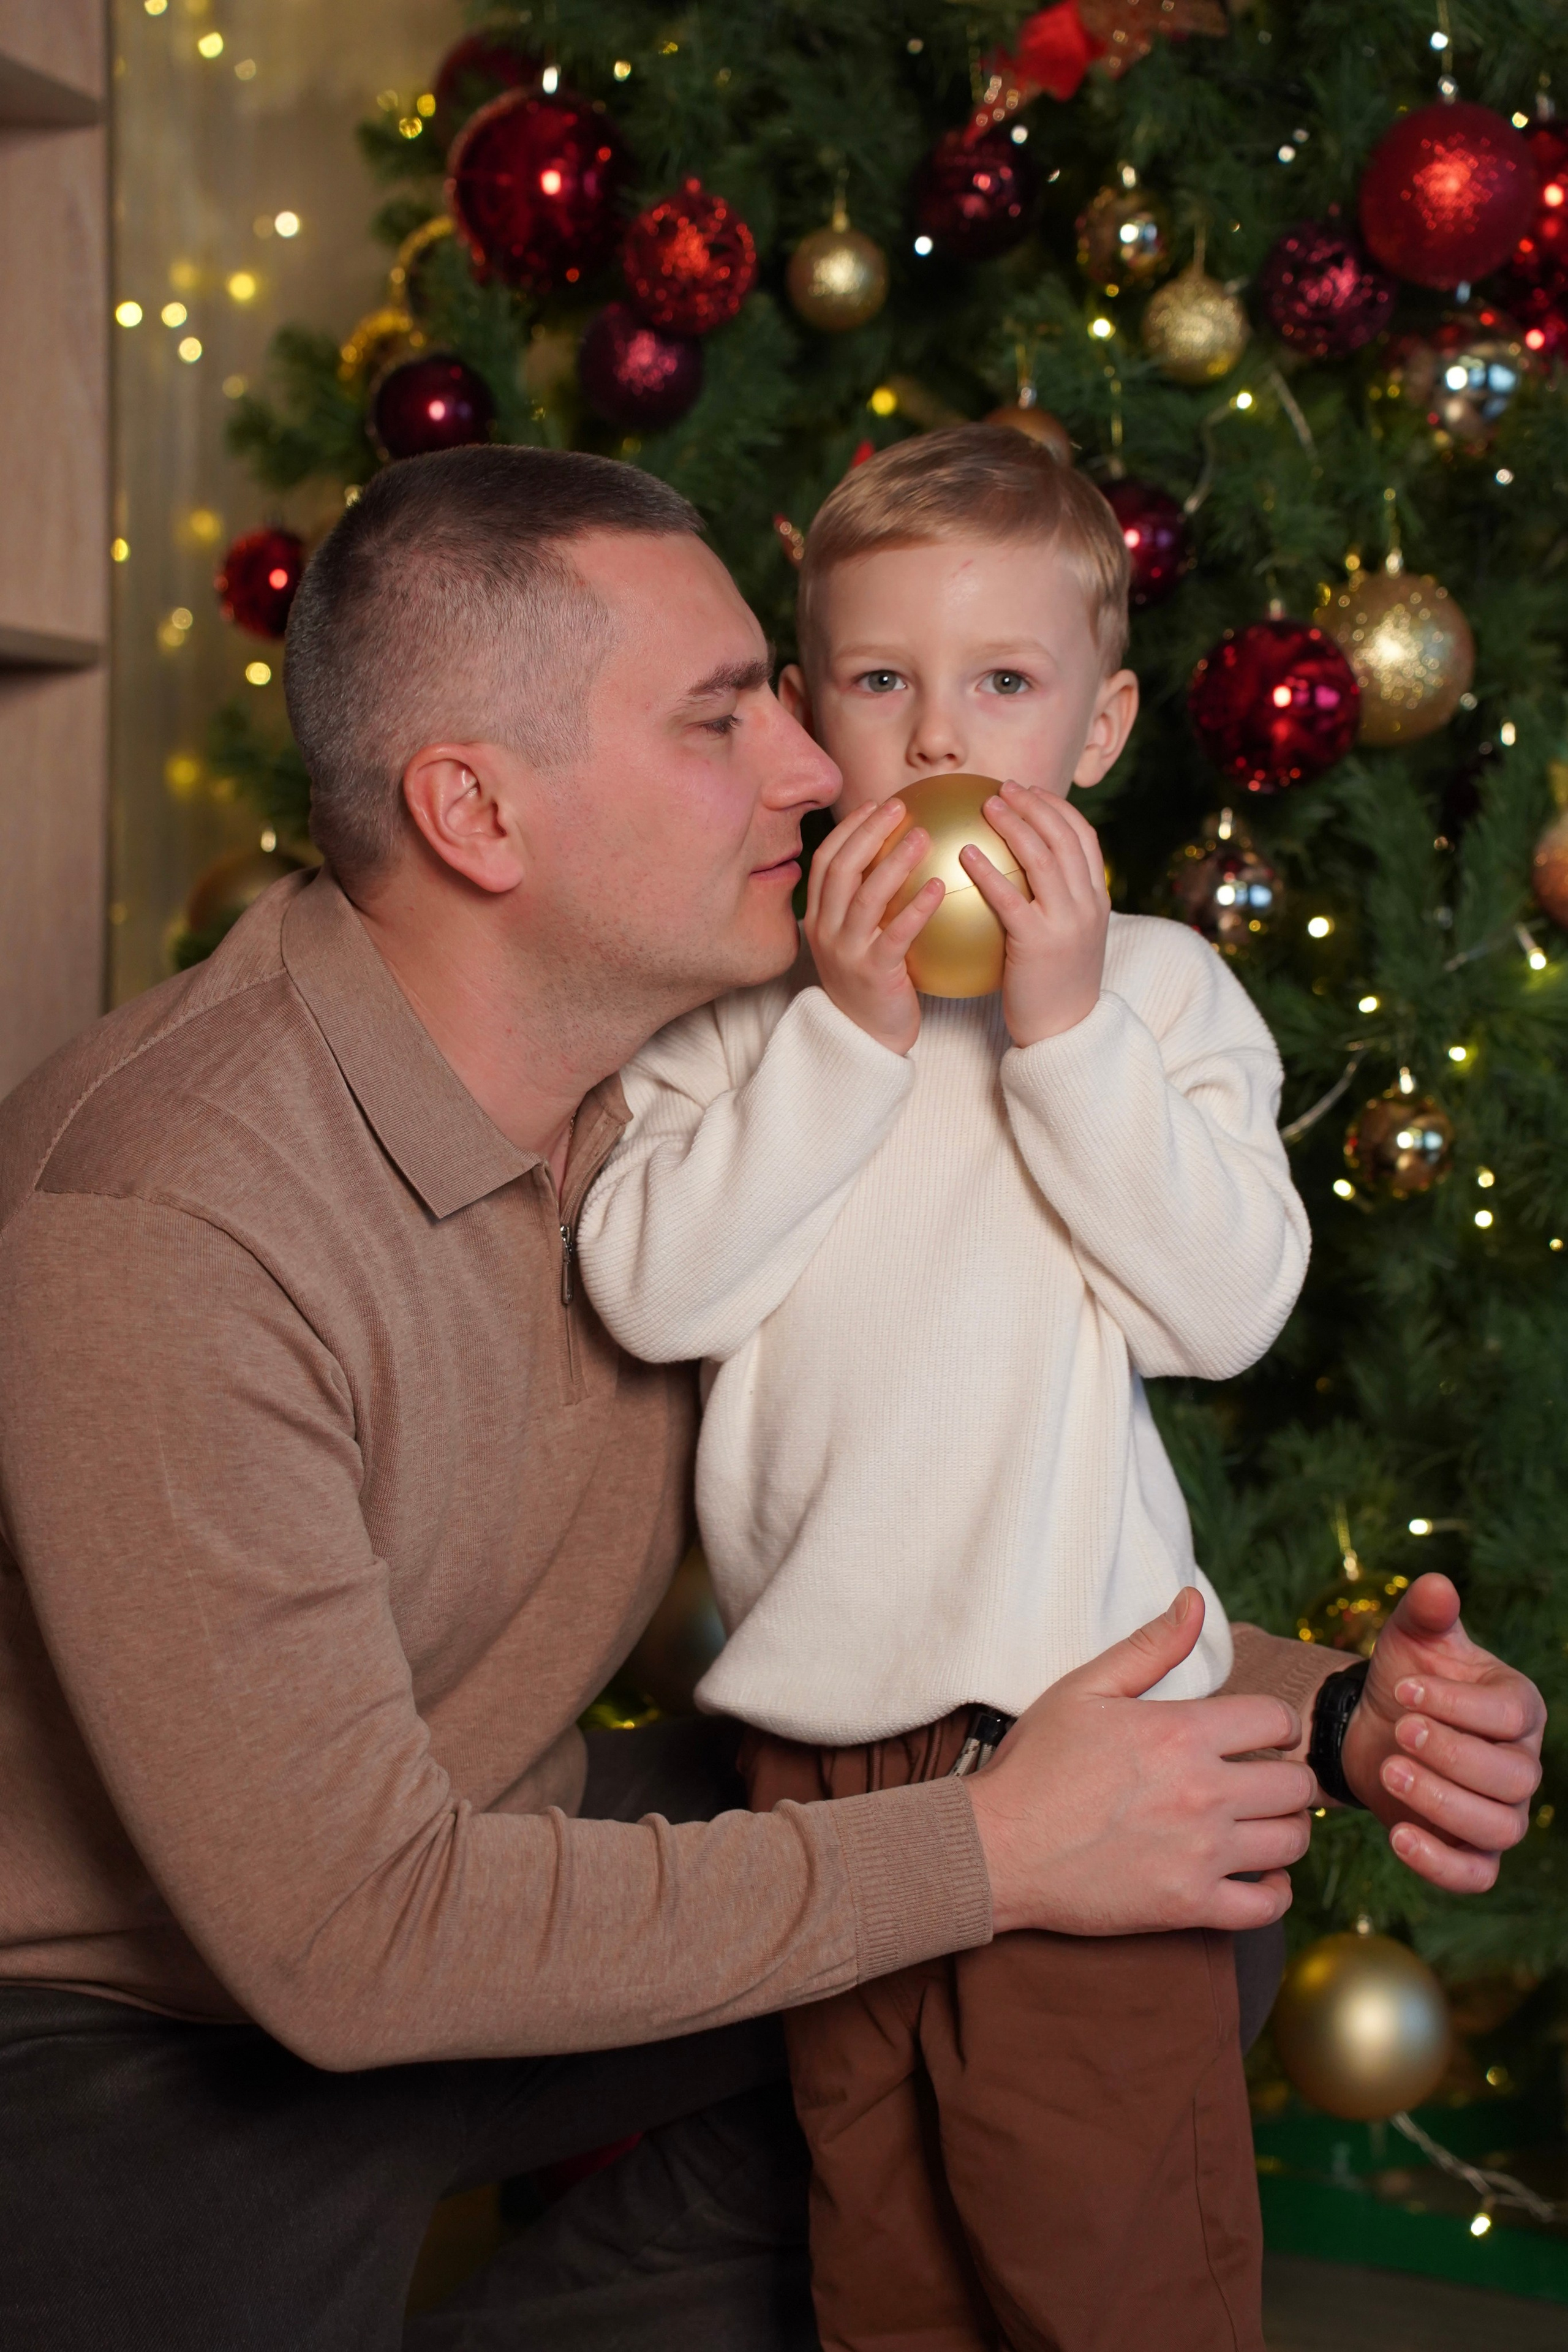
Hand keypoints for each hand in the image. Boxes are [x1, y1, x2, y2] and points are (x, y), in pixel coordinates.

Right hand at [803, 799, 943, 1055]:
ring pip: (866, 896)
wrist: (863, 1039)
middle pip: (842, 869)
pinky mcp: (873, 973)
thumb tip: (898, 860)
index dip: (848, 829)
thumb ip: (867, 905)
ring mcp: (845, 952)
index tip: (875, 805)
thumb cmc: (869, 984)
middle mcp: (825, 930)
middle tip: (900, 807)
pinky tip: (940, 887)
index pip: (826, 861)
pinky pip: (896, 934)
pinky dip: (917, 907)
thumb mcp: (857, 940)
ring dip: (895, 862)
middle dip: (869, 832)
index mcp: (818, 918)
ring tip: (923, 837)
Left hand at [958, 782, 1109, 1048]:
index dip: (1057, 807)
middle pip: (1065, 836)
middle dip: (1035, 804)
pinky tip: (963, 854)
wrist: (1066, 1034)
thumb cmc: (1055, 986)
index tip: (1029, 790)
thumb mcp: (1066, 938)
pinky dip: (988, 870)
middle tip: (1003, 787)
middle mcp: (1088, 903)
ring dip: (1014, 824)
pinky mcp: (1038, 943)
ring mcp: (1067, 922)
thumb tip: (1020, 876)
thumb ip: (1054, 904)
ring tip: (987, 806)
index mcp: (1097, 898)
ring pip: (1043, 857)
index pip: (1084, 836)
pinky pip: (1010, 897)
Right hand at [965, 1588, 1312, 1936]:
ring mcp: (1200, 1854)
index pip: (1277, 1720)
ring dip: (1284, 1830)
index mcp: (1182, 1732)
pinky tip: (1258, 1877)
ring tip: (1259, 1824)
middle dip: (1287, 1777)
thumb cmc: (1036, 1764)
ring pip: (1291, 1842)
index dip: (1275, 1724)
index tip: (1259, 1735)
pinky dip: (1274, 1893)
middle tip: (1262, 1781)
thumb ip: (1150, 1646)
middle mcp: (1203, 1792)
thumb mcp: (1085, 1688)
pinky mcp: (1189, 1905)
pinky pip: (1267, 1906)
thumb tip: (1194, 1602)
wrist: (996, 1848)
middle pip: (1296, 1785)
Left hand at [1336, 1572, 1544, 1893]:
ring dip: (1443, 1804)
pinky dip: (1439, 1865)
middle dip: (1452, 1756)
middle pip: (1512, 1777)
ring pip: (1498, 1827)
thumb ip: (1425, 1613)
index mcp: (1517, 1708)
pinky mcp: (1470, 1851)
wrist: (1375, 1725)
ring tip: (1388, 1770)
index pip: (1508, 1715)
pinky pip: (1475, 1876)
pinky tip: (1396, 1836)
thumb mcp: (1410, 1640)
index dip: (1458, 1704)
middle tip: (1399, 1730)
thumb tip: (1436, 1584)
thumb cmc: (1405, 1677)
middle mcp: (1520, 1763)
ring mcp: (1500, 1811)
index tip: (1402, 1687)